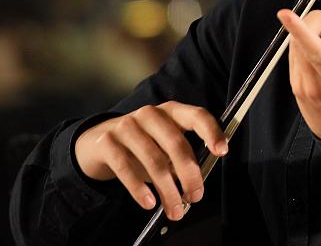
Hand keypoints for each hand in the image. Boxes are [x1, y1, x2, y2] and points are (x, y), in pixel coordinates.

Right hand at [74, 102, 227, 219]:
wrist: (99, 142)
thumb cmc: (142, 145)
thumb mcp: (164, 146)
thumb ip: (181, 158)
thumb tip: (195, 182)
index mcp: (171, 111)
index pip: (196, 116)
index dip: (211, 132)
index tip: (222, 151)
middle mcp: (150, 114)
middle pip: (175, 143)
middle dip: (189, 174)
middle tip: (195, 196)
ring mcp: (127, 125)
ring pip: (153, 160)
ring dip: (167, 189)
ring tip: (174, 208)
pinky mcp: (107, 142)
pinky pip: (125, 168)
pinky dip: (140, 189)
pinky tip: (149, 202)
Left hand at [278, 8, 320, 142]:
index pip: (313, 51)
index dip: (299, 30)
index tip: (286, 14)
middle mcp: (312, 84)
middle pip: (299, 41)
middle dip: (316, 19)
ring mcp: (300, 85)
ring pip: (294, 45)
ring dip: (310, 27)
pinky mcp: (294, 84)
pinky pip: (295, 53)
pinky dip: (305, 39)